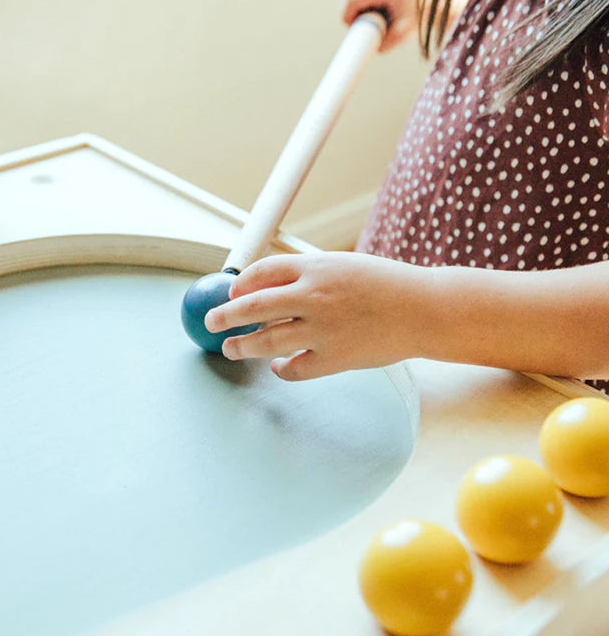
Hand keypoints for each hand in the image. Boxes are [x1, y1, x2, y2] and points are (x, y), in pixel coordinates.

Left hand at [204, 252, 431, 380]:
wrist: (425, 309)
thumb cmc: (387, 286)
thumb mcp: (344, 266)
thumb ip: (309, 275)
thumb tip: (270, 286)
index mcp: (315, 267)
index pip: (262, 272)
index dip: (240, 284)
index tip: (231, 292)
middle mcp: (313, 296)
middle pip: (252, 307)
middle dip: (224, 316)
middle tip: (211, 322)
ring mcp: (322, 329)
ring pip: (266, 342)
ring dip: (243, 347)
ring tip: (231, 349)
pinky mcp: (334, 358)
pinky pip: (295, 368)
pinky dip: (282, 369)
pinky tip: (278, 367)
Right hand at [341, 0, 416, 51]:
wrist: (434, 0)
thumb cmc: (419, 17)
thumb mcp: (401, 35)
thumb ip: (382, 45)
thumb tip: (363, 49)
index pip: (350, 0)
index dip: (348, 18)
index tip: (356, 30)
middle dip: (354, 15)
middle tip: (369, 27)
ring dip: (359, 9)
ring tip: (377, 17)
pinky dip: (365, 2)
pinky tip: (378, 8)